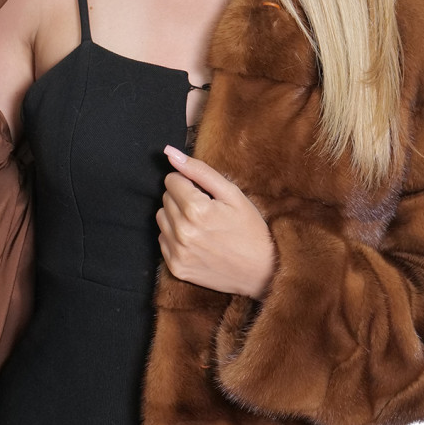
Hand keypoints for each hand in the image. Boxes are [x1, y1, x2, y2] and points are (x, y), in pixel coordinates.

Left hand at [157, 146, 277, 298]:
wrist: (261, 272)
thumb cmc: (250, 229)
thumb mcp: (232, 194)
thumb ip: (199, 170)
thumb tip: (169, 152)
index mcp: (196, 209)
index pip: (171, 180)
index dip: (189, 183)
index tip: (205, 194)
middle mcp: (182, 232)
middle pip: (165, 198)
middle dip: (182, 198)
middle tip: (207, 210)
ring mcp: (177, 252)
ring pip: (161, 218)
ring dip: (176, 217)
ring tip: (201, 225)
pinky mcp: (175, 267)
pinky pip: (162, 240)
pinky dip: (175, 237)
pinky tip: (197, 241)